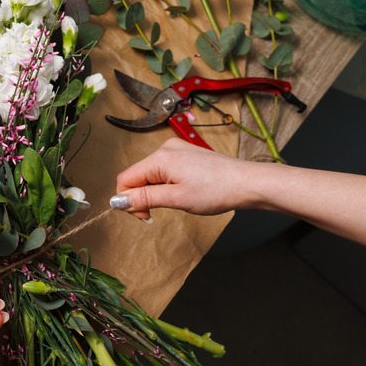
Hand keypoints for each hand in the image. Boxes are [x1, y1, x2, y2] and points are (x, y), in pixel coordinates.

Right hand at [111, 138, 251, 221]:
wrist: (247, 183)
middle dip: (141, 197)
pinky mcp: (185, 154)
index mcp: (159, 157)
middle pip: (137, 175)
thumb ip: (143, 198)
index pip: (125, 179)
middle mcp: (165, 149)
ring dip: (154, 192)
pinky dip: (165, 184)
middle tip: (157, 214)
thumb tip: (117, 201)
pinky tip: (182, 192)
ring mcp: (176, 150)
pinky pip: (163, 170)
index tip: (142, 216)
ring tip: (176, 201)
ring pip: (150, 174)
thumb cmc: (217, 189)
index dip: (127, 200)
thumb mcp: (175, 199)